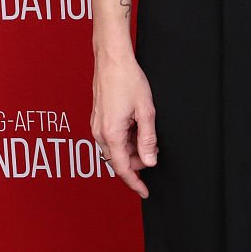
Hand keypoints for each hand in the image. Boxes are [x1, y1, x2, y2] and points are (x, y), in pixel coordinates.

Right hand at [91, 51, 157, 197]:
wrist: (111, 59)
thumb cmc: (128, 80)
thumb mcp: (146, 112)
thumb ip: (148, 140)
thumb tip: (149, 162)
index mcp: (111, 134)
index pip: (123, 168)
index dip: (135, 182)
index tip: (145, 192)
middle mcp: (100, 132)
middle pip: (118, 160)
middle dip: (136, 164)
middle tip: (154, 154)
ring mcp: (97, 125)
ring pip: (115, 150)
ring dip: (131, 151)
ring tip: (148, 138)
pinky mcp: (98, 119)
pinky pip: (111, 138)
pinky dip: (125, 140)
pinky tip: (137, 130)